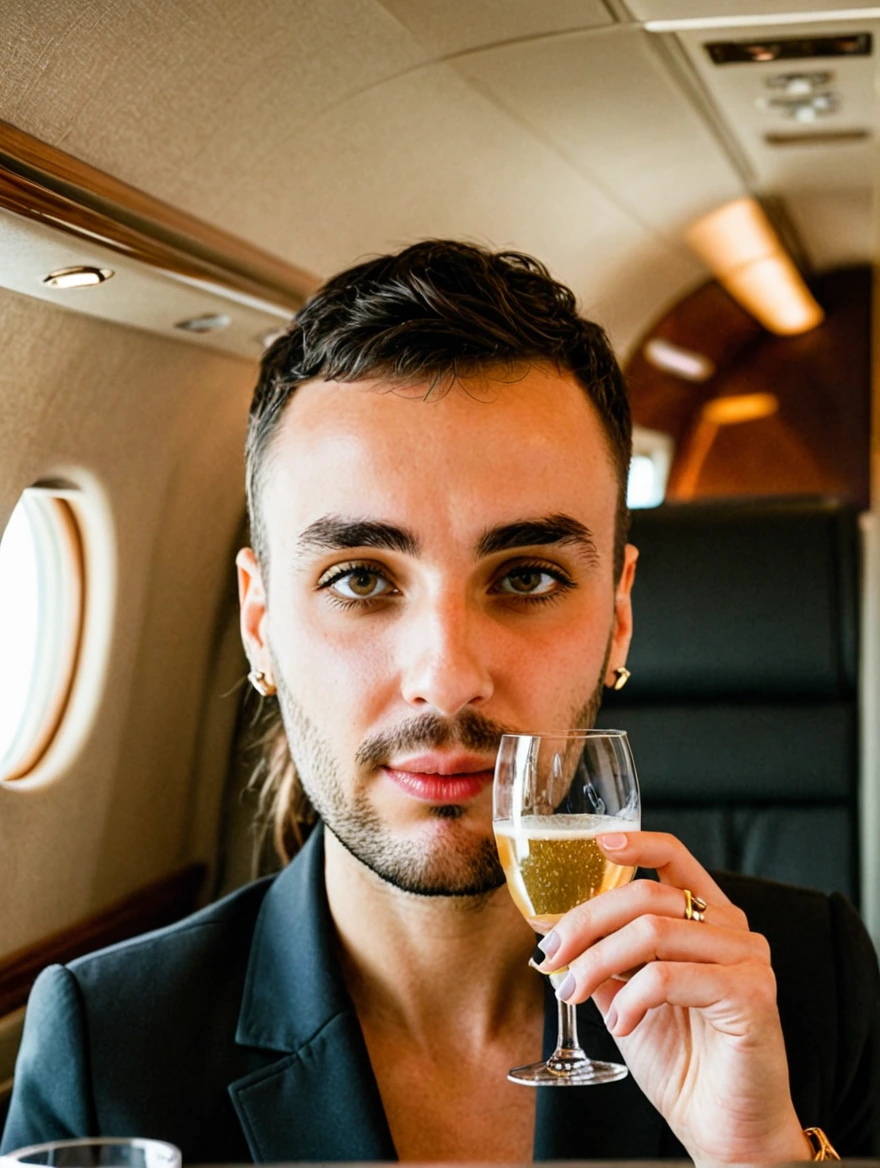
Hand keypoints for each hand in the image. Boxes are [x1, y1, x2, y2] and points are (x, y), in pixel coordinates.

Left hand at [538, 831, 811, 1166]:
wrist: (725, 1130)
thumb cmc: (682, 1062)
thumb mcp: (628, 997)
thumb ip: (605, 960)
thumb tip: (554, 933)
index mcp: (707, 918)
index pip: (675, 856)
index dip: (636, 842)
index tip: (596, 845)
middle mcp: (732, 928)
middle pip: (647, 895)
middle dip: (586, 922)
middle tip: (551, 956)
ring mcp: (747, 958)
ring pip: (653, 932)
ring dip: (599, 962)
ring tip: (573, 992)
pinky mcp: (751, 993)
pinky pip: (670, 976)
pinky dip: (632, 998)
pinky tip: (621, 1024)